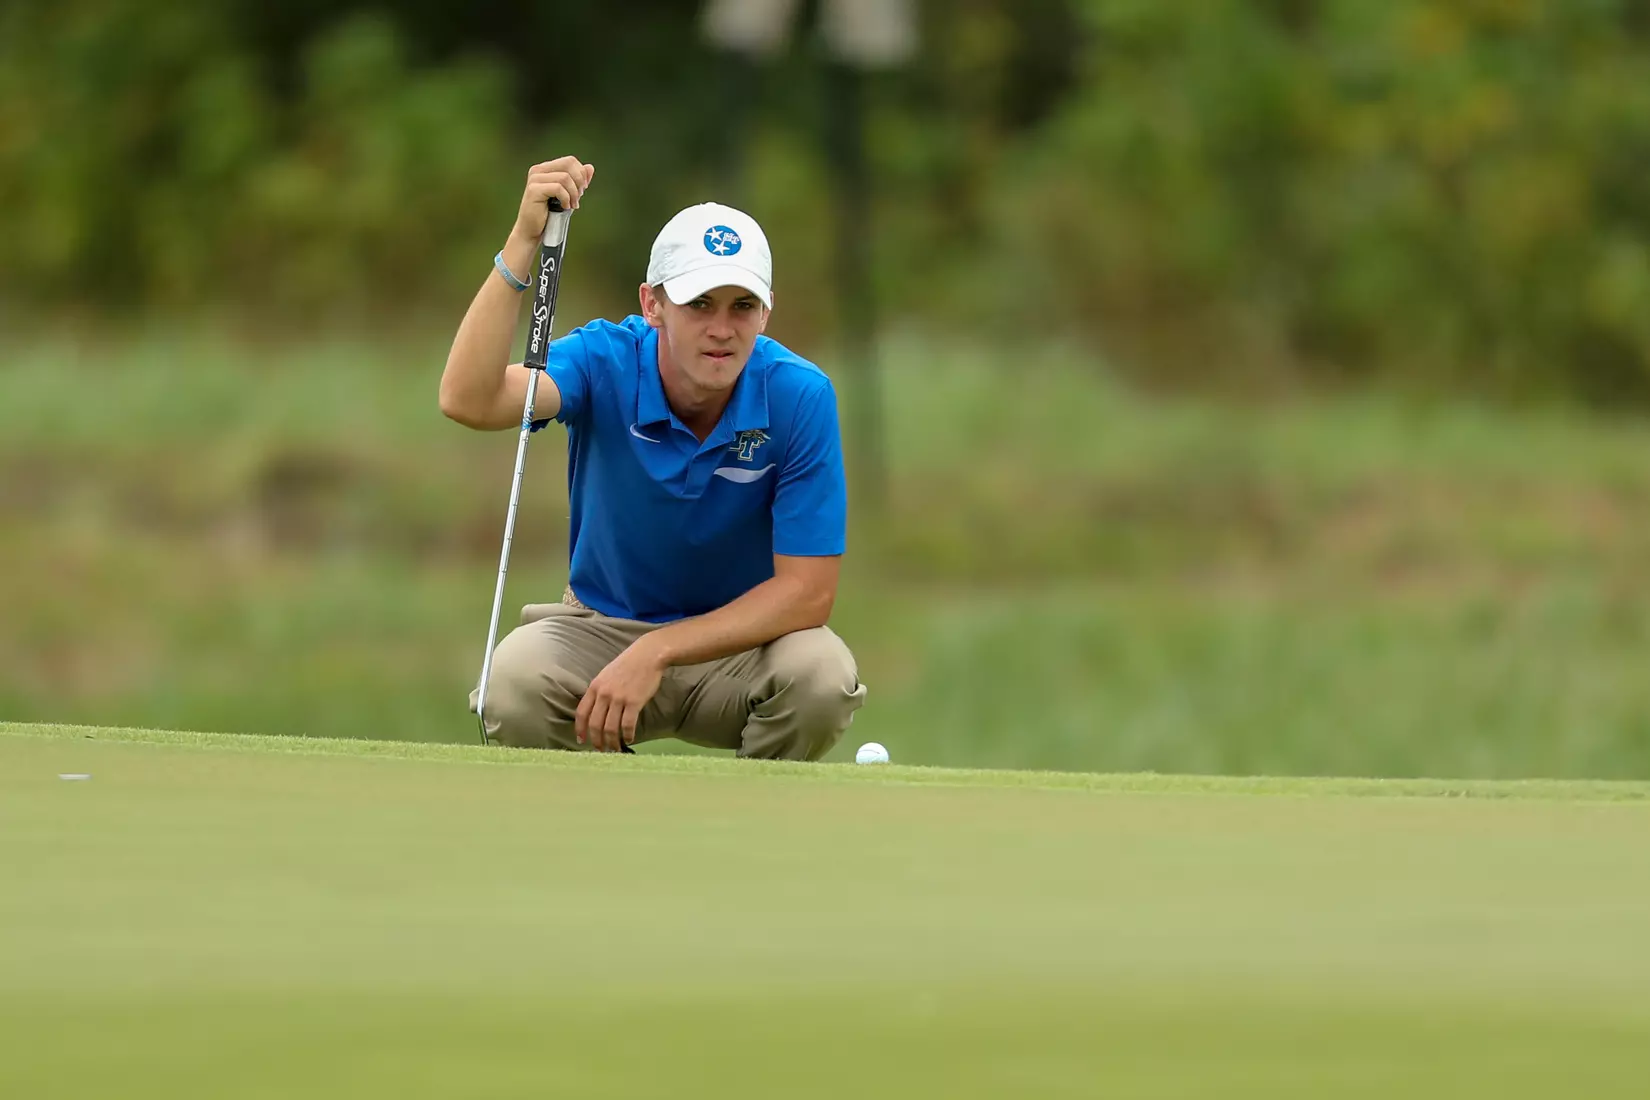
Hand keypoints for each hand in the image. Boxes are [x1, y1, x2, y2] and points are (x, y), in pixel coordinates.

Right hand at [511, 156, 594, 242]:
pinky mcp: (534, 190)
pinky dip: (566, 199)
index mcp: (545, 169)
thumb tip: (590, 167)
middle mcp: (538, 170)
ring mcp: (535, 179)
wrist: (533, 231)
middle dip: (579, 182)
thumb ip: (578, 181)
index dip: (581, 174)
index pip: (570, 161)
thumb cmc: (550, 214)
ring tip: (572, 205)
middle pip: (568, 165)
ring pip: (565, 178)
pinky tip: (564, 207)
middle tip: (578, 197)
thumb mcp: (569, 195)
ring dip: (573, 193)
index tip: (582, 190)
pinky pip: (558, 188)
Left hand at [576, 636, 665, 751]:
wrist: (648, 655)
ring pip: (610, 728)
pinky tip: (630, 739)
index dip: (580, 729)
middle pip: (595, 724)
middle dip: (597, 740)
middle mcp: (604, 694)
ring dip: (612, 742)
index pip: (582, 713)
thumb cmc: (628, 664)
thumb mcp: (606, 675)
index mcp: (594, 687)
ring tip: (616, 748)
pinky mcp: (634, 702)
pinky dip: (627, 735)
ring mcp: (619, 698)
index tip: (582, 740)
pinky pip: (627, 725)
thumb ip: (599, 691)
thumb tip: (596, 711)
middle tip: (601, 749)